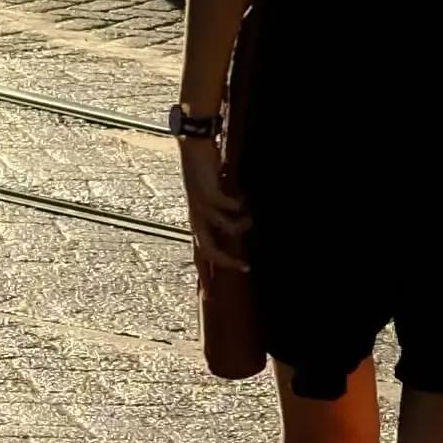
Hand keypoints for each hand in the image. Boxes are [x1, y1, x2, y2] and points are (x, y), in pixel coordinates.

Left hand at [177, 130, 249, 262]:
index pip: (198, 255)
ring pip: (223, 228)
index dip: (204, 275)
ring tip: (250, 219)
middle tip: (245, 268)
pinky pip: (227, 206)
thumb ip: (221, 214)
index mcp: (197, 221)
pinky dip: (238, 204)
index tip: (210, 296)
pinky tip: (243, 196)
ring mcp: (200, 205)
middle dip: (225, 262)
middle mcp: (196, 217)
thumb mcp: (212, 198)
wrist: (192, 146)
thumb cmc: (204, 172)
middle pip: (207, 250)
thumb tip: (237, 228)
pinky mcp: (207, 191)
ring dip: (240, 226)